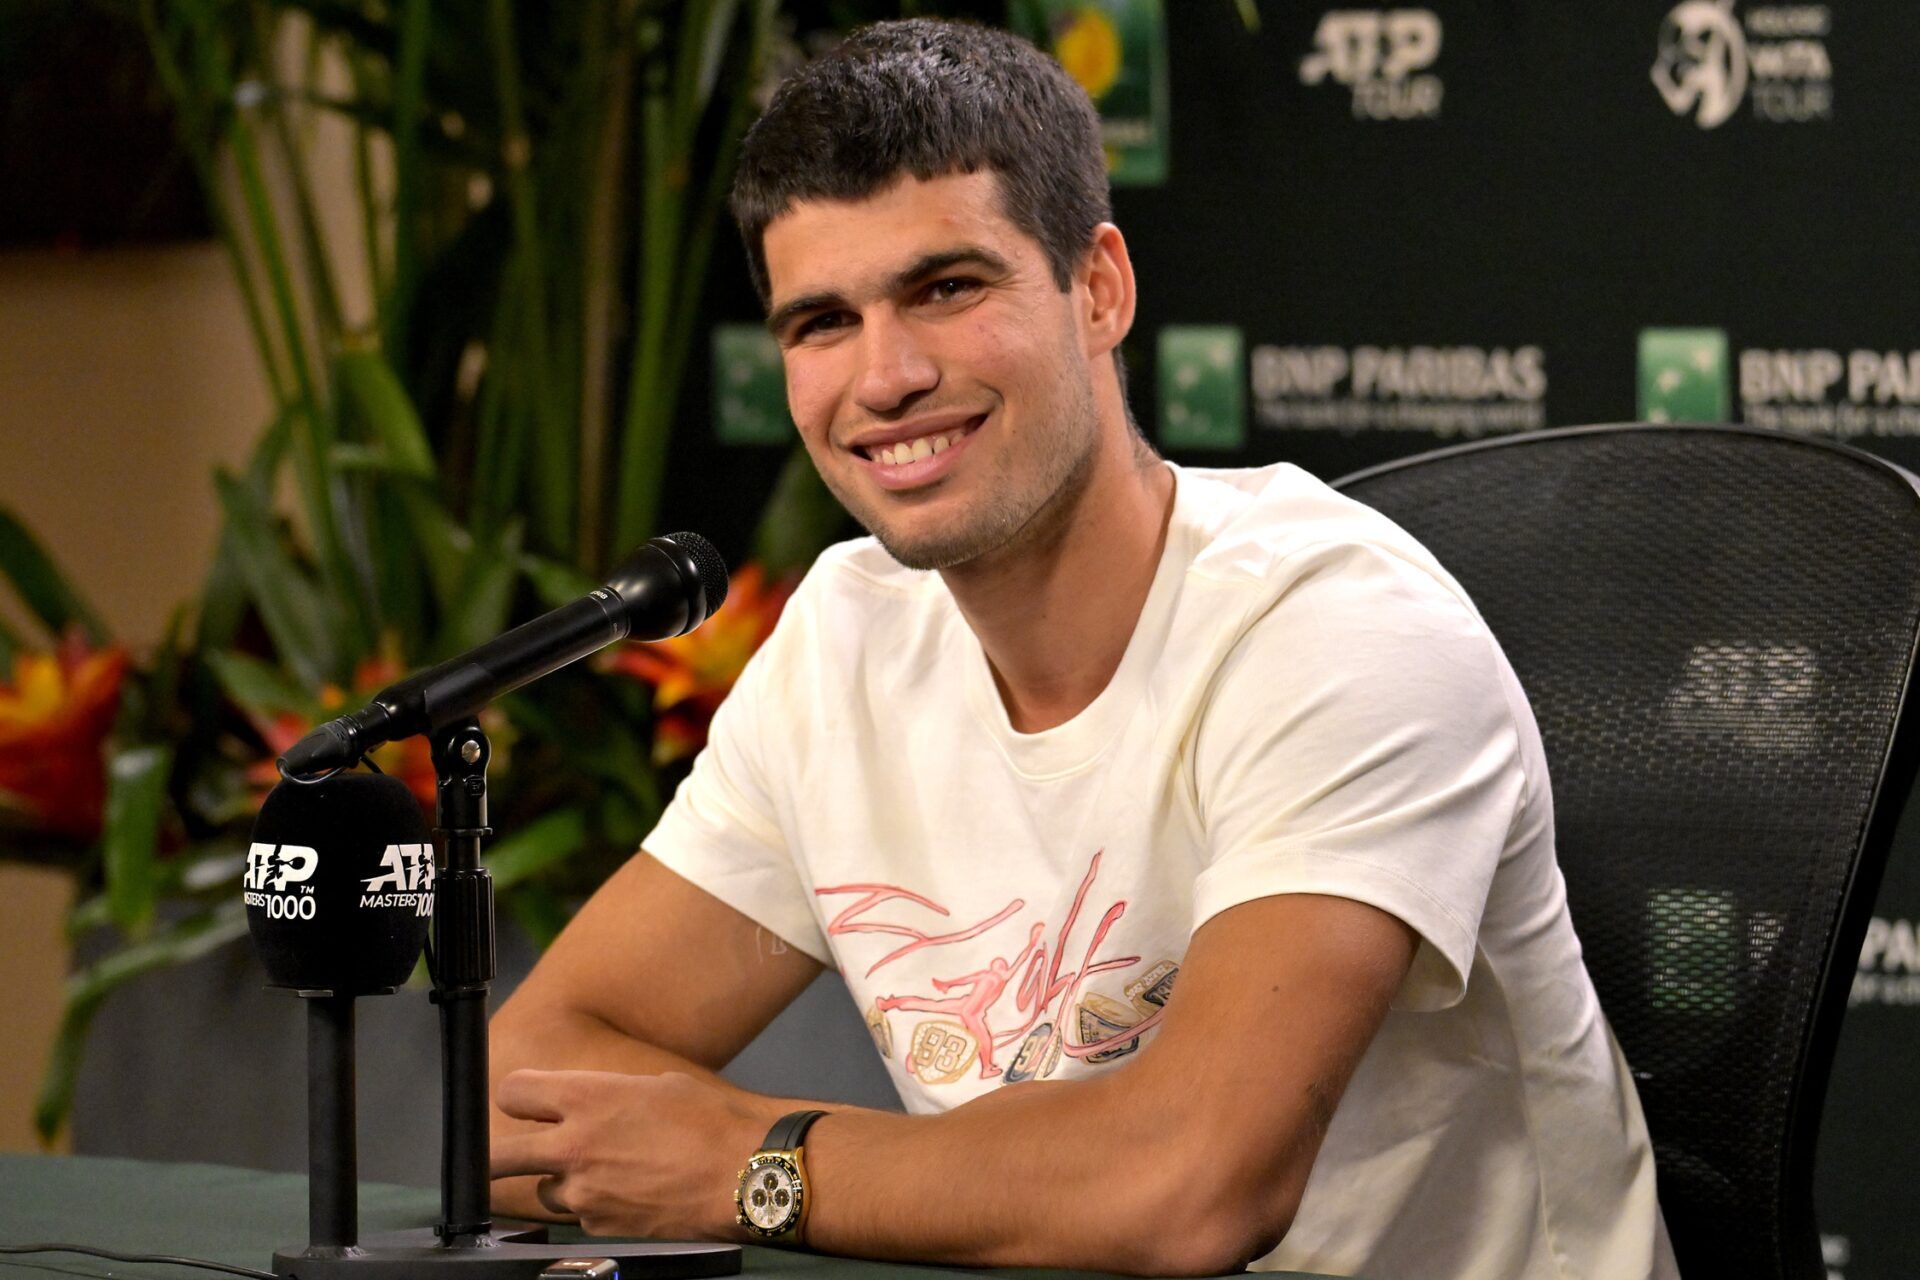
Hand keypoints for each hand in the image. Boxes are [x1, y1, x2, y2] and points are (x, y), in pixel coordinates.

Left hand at [491, 1068, 768, 1238]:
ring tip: (604, 1170)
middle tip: (511, 1152)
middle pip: (497, 1157)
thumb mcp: (655, 1085)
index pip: (512, 1092)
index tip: (526, 1101)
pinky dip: (595, 1205)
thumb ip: (607, 1095)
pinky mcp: (600, 1226)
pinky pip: (580, 1214)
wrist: (745, 1175)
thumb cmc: (710, 1123)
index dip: (518, 1096)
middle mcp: (573, 1146)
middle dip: (498, 1154)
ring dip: (561, 1181)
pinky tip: (630, 1191)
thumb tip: (588, 1103)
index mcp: (586, 1098)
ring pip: (543, 1191)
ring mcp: (584, 1192)